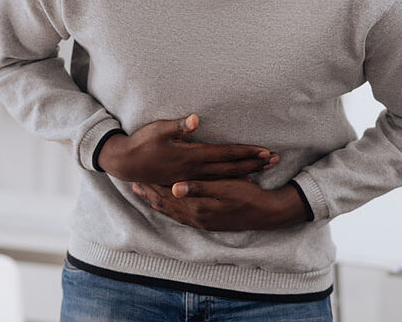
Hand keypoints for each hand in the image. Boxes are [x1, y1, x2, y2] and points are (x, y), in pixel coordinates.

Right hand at [97, 114, 277, 184]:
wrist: (127, 163)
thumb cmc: (142, 143)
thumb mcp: (158, 130)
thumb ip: (178, 126)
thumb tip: (195, 119)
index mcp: (191, 156)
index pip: (225, 154)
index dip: (246, 152)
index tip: (265, 151)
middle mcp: (194, 170)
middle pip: (230, 168)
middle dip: (253, 163)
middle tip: (274, 160)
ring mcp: (191, 178)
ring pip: (224, 178)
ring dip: (245, 173)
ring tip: (263, 171)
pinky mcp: (187, 181)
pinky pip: (214, 184)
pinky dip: (229, 183)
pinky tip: (239, 183)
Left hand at [131, 180, 308, 230]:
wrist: (267, 213)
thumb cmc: (248, 197)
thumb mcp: (224, 188)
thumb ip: (198, 188)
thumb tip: (174, 187)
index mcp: (197, 207)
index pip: (167, 196)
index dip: (152, 186)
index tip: (138, 177)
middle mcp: (196, 218)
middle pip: (166, 206)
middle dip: (150, 194)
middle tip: (134, 185)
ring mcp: (202, 222)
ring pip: (172, 213)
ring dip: (157, 203)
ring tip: (144, 194)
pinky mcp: (208, 223)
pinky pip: (182, 217)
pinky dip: (170, 210)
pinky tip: (168, 206)